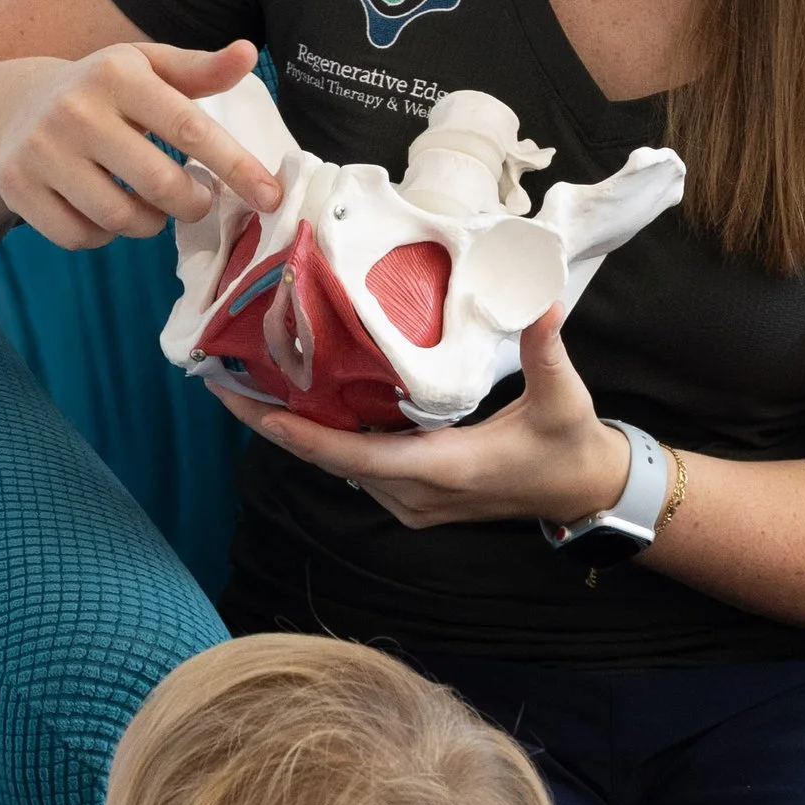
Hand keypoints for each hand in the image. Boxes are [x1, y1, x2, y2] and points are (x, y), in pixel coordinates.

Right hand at [0, 38, 283, 252]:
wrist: (12, 107)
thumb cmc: (100, 90)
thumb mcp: (146, 67)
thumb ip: (200, 69)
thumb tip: (248, 53)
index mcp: (116, 73)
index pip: (190, 129)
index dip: (236, 167)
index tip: (270, 197)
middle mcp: (75, 109)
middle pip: (160, 184)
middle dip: (193, 203)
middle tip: (197, 199)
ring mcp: (41, 151)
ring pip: (121, 219)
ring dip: (149, 223)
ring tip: (148, 202)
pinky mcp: (17, 187)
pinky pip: (80, 237)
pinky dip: (102, 235)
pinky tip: (102, 209)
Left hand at [219, 306, 629, 531]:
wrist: (581, 493)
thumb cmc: (569, 446)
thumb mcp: (563, 397)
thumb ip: (546, 350)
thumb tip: (538, 301)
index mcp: (445, 469)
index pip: (356, 456)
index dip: (301, 435)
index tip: (254, 407)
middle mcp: (415, 494)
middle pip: (329, 460)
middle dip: (276, 424)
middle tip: (223, 383)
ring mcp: (410, 502)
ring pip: (339, 465)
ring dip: (296, 430)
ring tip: (249, 385)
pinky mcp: (411, 498)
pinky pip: (357, 466)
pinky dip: (326, 436)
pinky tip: (302, 400)